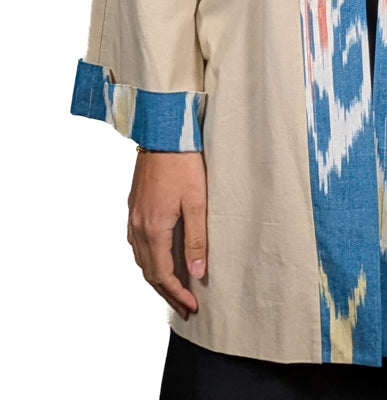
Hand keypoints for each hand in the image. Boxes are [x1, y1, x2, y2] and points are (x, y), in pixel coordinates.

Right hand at [127, 150, 206, 319]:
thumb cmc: (183, 164)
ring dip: (157, 278)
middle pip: (149, 272)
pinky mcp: (135, 206)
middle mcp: (138, 226)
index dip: (177, 294)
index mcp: (153, 228)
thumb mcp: (196, 202)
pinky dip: (149, 259)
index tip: (192, 307)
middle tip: (185, 307)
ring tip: (175, 289)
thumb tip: (197, 272)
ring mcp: (134, 216)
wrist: (163, 133)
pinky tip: (160, 258)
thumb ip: (196, 238)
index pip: (163, 275)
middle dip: (167, 292)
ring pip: (141, 259)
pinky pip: (138, 244)